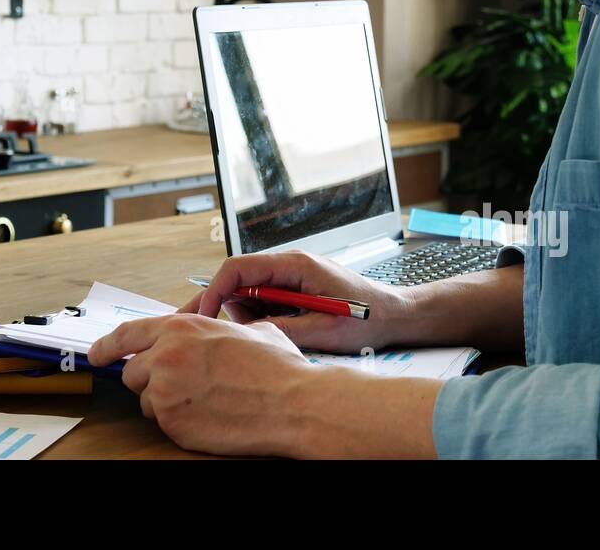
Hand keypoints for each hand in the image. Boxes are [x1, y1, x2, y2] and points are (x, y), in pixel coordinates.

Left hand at [87, 313, 312, 454]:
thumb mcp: (244, 330)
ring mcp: (166, 392)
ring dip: (166, 403)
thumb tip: (211, 332)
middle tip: (180, 386)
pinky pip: (163, 424)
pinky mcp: (173, 423)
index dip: (107, 347)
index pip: (126, 336)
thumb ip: (213, 330)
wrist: (292, 403)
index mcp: (181, 327)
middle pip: (133, 373)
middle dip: (151, 381)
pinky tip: (208, 416)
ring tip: (204, 400)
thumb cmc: (277, 368)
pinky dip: (179, 422)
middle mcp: (166, 356)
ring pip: (147, 401)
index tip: (97, 354)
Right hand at [177, 250, 414, 353]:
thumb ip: (279, 329)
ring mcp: (293, 276)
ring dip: (251, 318)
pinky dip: (265, 320)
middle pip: (238, 281)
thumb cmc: (368, 318)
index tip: (202, 317)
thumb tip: (243, 335)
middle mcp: (290, 265)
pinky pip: (266, 303)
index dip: (214, 291)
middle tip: (217, 332)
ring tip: (278, 335)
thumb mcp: (322, 331)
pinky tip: (286, 333)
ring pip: (250, 295)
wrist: (397, 316)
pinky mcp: (297, 289)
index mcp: (294, 265)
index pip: (238, 269)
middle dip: (226, 308)